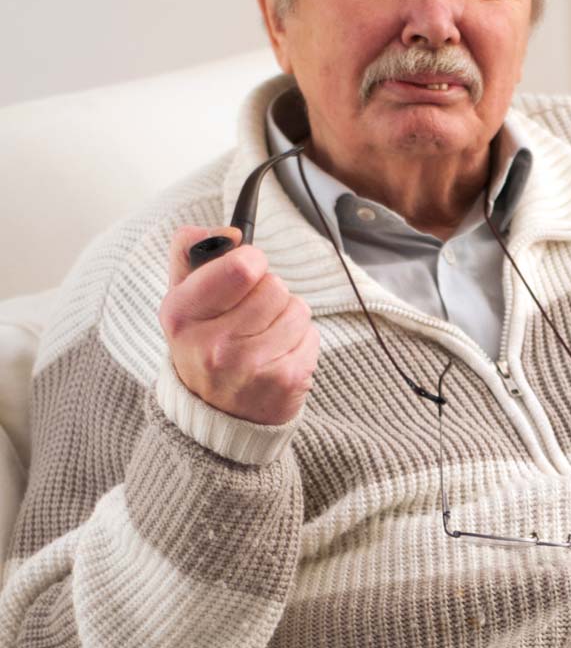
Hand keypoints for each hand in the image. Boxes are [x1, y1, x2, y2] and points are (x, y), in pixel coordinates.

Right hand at [158, 227, 319, 424]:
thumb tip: (232, 233)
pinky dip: (300, 341)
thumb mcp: (181, 297)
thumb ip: (191, 249)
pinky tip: (277, 357)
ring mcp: (252, 367)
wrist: (217, 415)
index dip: (251, 262)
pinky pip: (312, 335)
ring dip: (287, 317)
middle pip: (275, 285)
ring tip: (264, 337)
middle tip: (250, 317)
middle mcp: (214, 345)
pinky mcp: (286, 382)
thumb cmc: (203, 345)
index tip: (244, 275)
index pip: (242, 266)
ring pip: (298, 308)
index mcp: (182, 315)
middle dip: (269, 293)